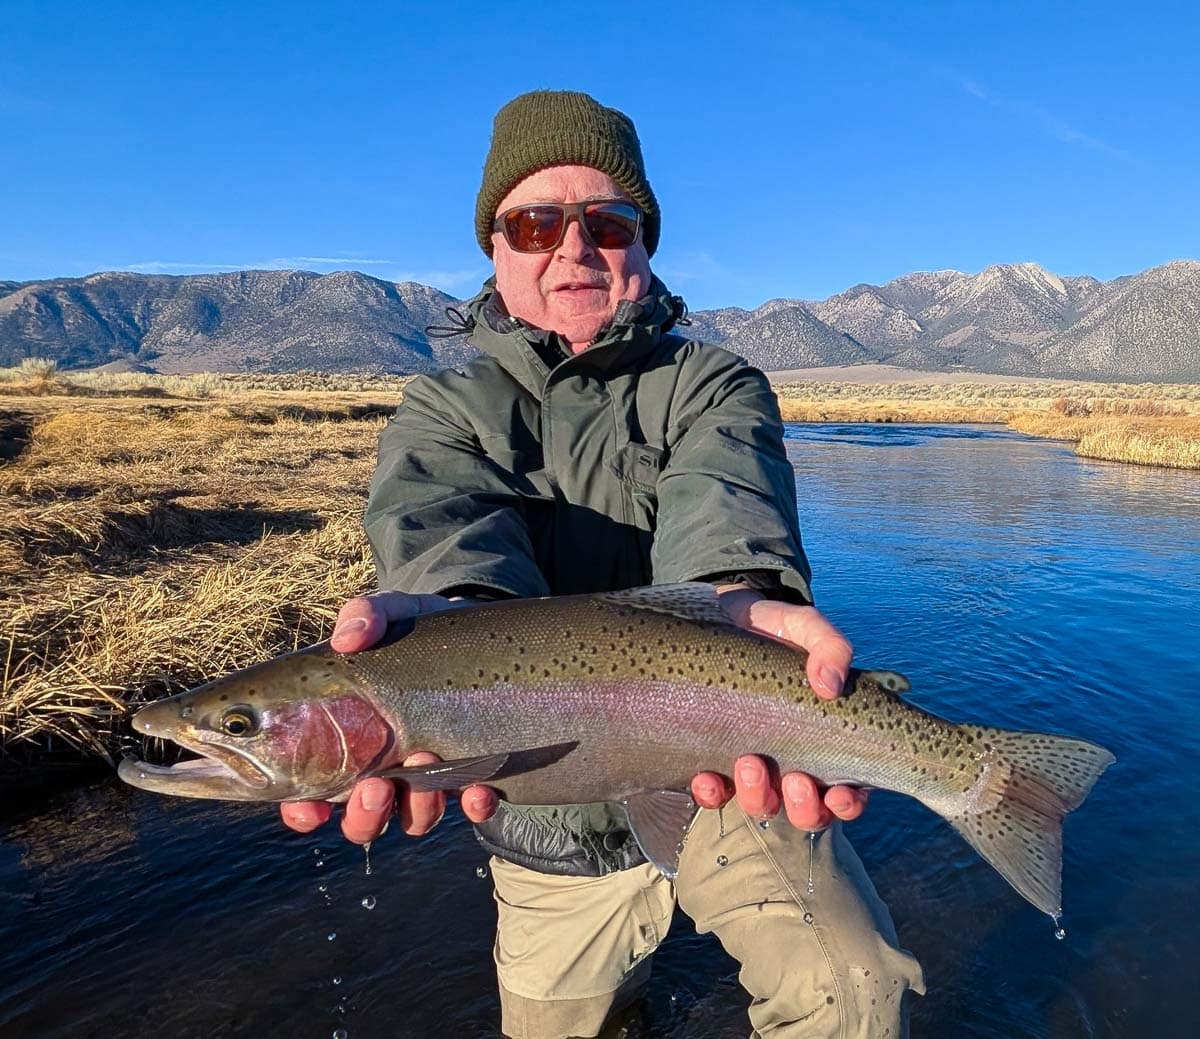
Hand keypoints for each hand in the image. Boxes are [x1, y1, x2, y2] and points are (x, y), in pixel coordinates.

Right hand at [279, 591, 498, 843]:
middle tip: (376, 786)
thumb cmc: (417, 629)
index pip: (309, 795)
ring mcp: (430, 776)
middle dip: (365, 815)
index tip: (310, 807)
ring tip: (425, 762)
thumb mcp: (393, 613)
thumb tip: (346, 638)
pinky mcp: (475, 772)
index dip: (303, 812)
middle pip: (362, 820)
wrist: (477, 631)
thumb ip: (366, 614)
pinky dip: (474, 806)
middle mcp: (384, 768)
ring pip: (414, 819)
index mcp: (347, 742)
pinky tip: (478, 790)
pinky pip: (472, 807)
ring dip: (416, 807)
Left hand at [689, 588, 868, 829]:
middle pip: (807, 810)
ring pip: (761, 805)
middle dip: (804, 806)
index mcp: (823, 736)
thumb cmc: (771, 626)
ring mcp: (750, 761)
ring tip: (749, 764)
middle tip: (795, 779)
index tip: (841, 793)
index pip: (846, 790)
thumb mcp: (804, 626)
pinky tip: (705, 777)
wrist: (715, 614)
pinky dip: (711, 793)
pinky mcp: (710, 756)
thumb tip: (830, 686)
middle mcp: (790, 758)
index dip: (848, 803)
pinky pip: (712, 793)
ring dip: (759, 798)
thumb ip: (829, 646)